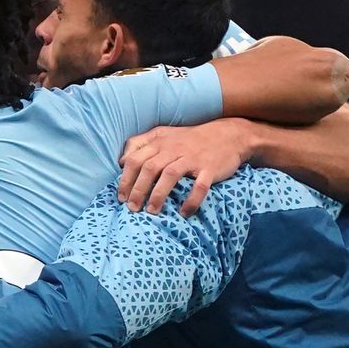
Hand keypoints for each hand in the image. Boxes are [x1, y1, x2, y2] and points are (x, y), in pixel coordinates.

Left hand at [118, 119, 249, 215]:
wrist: (228, 135)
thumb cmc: (189, 139)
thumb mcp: (162, 134)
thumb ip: (140, 144)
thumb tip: (121, 161)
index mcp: (159, 142)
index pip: (134, 159)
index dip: (125, 179)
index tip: (120, 197)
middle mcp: (173, 148)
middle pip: (149, 168)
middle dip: (138, 190)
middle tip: (132, 208)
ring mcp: (192, 158)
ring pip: (170, 175)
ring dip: (158, 195)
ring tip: (152, 212)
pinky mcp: (210, 168)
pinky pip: (199, 186)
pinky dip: (191, 200)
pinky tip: (184, 213)